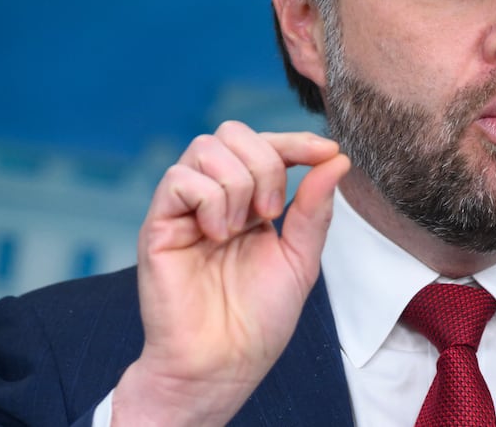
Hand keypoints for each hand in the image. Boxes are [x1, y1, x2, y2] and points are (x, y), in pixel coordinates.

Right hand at [111, 121, 349, 426]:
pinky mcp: (159, 223)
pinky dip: (209, 199)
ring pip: (207, 148)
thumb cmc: (259, 318)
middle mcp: (215, 196)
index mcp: (250, 201)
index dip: (297, 141)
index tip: (328, 151)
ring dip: (238, 184)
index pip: (267, 146)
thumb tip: (336, 161)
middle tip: (271, 212)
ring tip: (241, 229)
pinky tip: (217, 234)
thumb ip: (314, 208)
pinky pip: (179, 178)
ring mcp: (185, 207)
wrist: (225, 362)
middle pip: (233, 133)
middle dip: (266, 163)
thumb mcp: (300, 258)